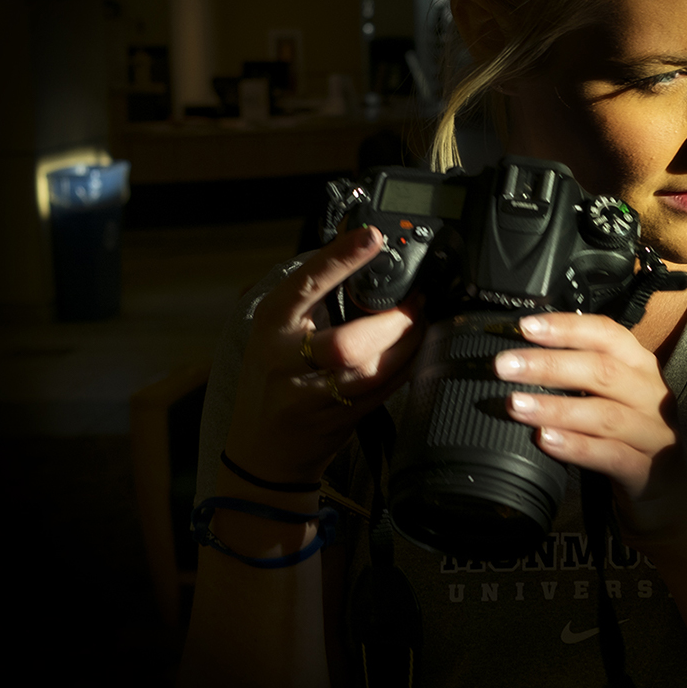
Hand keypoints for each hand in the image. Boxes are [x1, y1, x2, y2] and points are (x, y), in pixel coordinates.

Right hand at [223, 226, 425, 486]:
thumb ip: (313, 298)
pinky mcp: (339, 420)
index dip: (339, 259)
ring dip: (409, 343)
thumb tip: (360, 250)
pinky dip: (409, 366)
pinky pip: (385, 390)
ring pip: (372, 370)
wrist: (263, 451)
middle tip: (419, 300)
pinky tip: (419, 349)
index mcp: (270, 326)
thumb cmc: (273, 378)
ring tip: (424, 321)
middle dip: (394, 320)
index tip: (371, 237)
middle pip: (349, 342)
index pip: (305, 285)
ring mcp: (312, 397)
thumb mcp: (276, 332)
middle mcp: (286, 362)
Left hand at [495, 313, 686, 543]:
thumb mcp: (614, 398)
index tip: (526, 327)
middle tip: (506, 367)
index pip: (607, 335)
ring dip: (556, 407)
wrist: (673, 495)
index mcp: (641, 367)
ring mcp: (653, 433)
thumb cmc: (631, 438)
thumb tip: (521, 358)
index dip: (567, 328)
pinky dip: (576, 446)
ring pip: (604, 414)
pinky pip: (610, 455)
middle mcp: (651, 394)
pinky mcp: (647, 471)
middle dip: (549, 365)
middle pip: (602, 371)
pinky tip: (546, 441)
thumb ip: (580, 376)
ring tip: (517, 405)